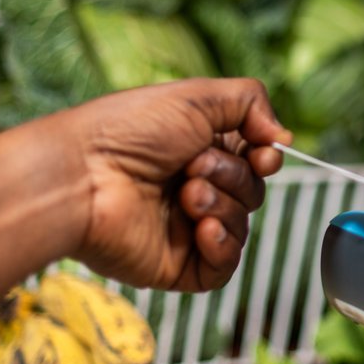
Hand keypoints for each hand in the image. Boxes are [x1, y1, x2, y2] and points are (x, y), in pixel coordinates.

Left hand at [54, 78, 290, 292]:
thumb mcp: (197, 97)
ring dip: (222, 206)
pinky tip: (203, 229)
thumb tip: (284, 139)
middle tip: (193, 167)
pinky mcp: (177, 265)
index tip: (262, 153)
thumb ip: (251, 103)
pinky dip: (223, 246)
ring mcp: (186, 228)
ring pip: (242, 225)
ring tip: (185, 194)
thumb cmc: (127, 130)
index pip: (255, 159)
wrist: (80, 176)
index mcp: (198, 148)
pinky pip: (224, 267)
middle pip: (253, 191)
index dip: (266, 157)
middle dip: (233, 177)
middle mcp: (193, 187)